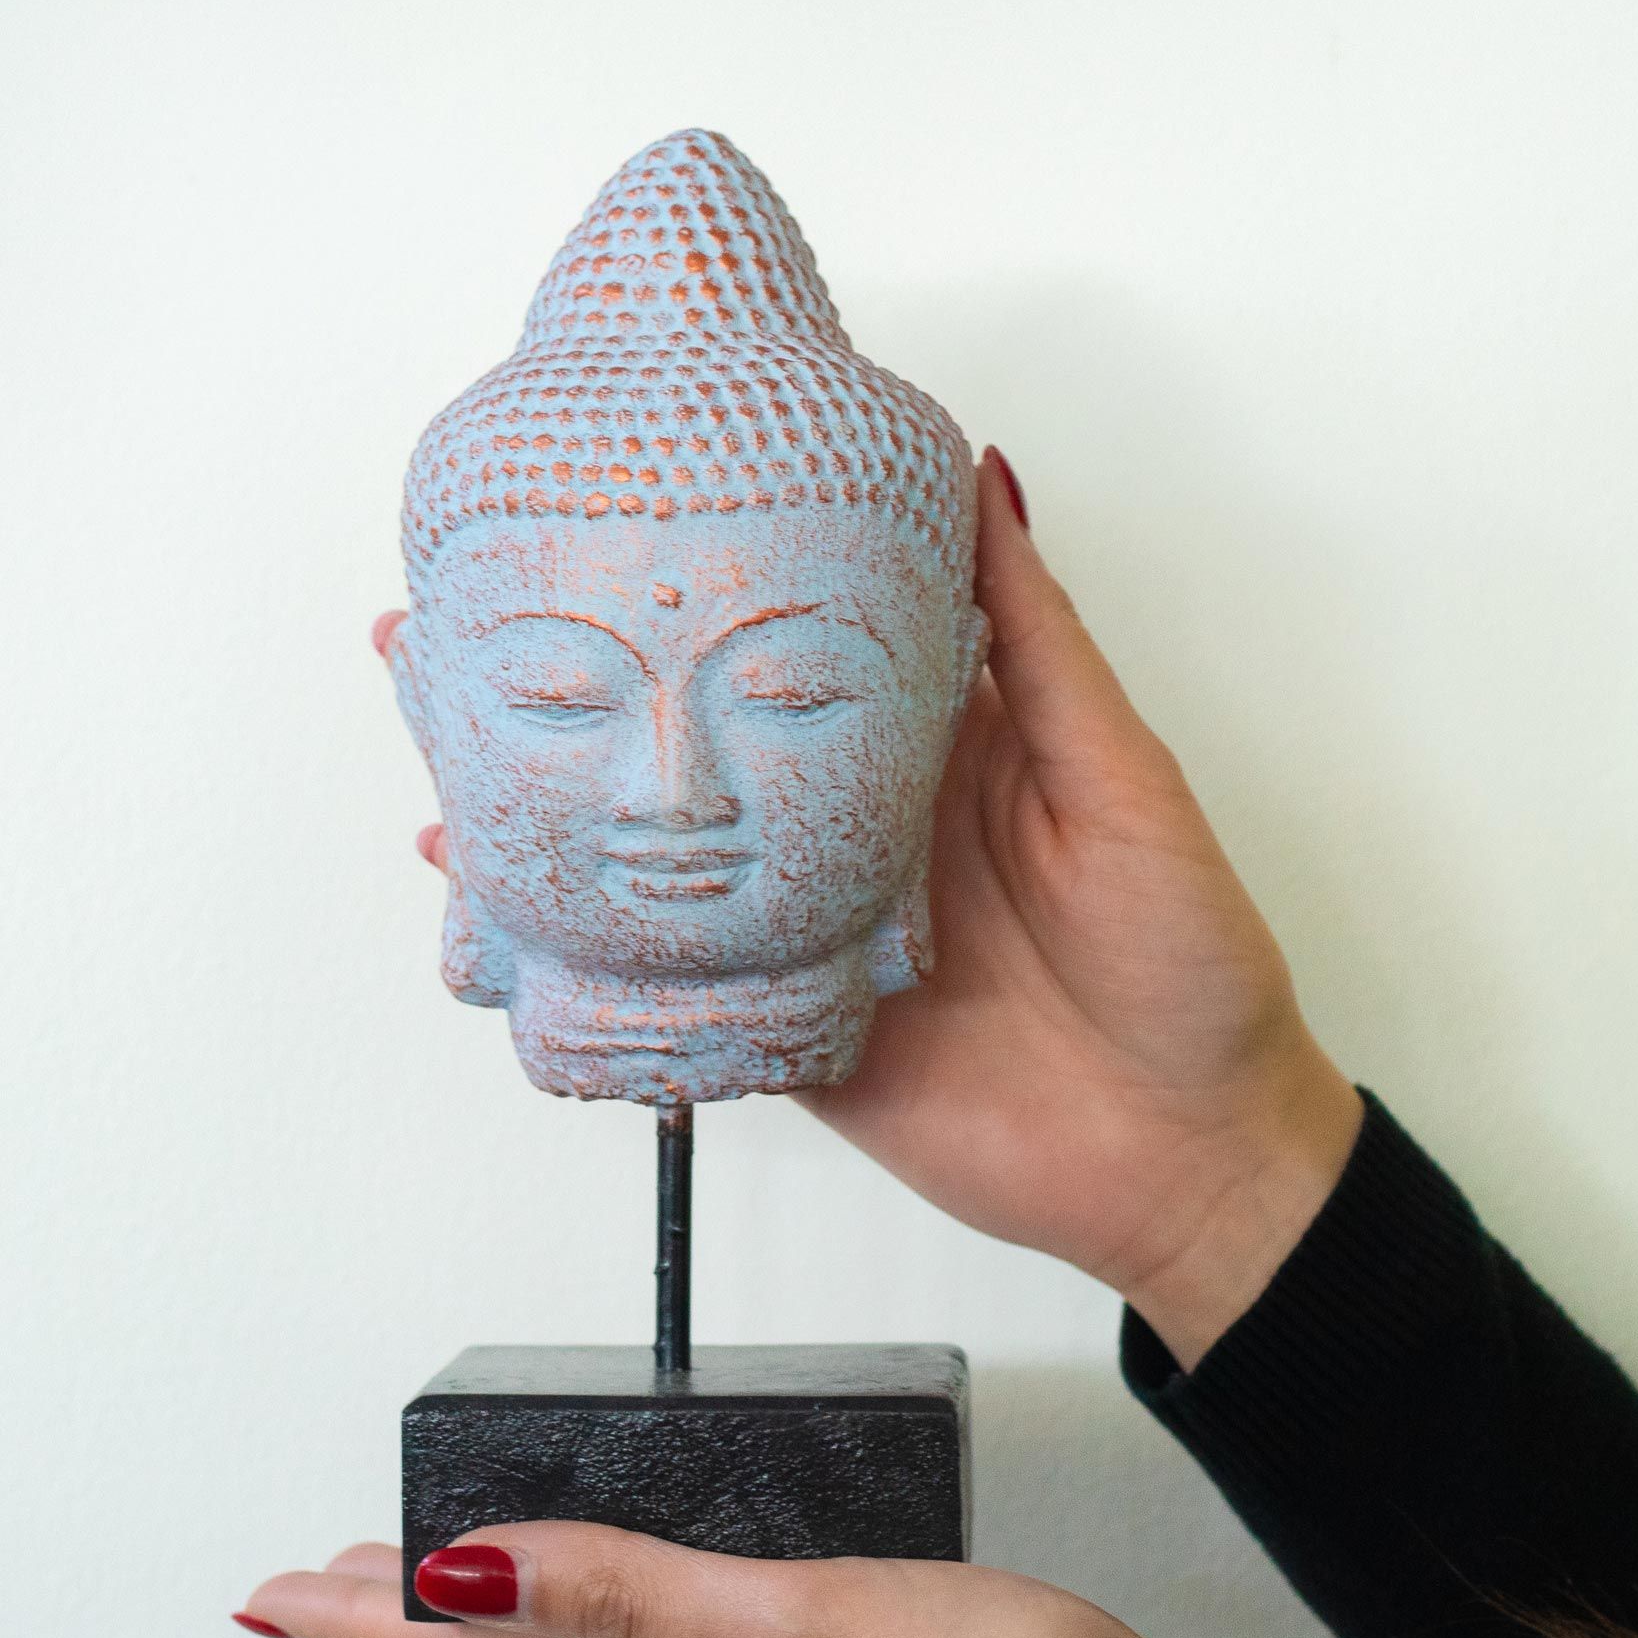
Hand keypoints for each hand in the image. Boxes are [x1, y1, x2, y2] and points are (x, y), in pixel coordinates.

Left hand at [241, 1523, 1311, 1637]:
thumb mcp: (787, 1631)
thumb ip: (629, 1595)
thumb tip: (464, 1571)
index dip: (365, 1619)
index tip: (275, 1593)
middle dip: (406, 1617)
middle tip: (328, 1582)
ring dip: (498, 1609)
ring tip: (445, 1575)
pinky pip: (672, 1635)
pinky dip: (612, 1600)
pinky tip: (633, 1584)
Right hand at [372, 451, 1361, 1368]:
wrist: (1184, 1156)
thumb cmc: (1186, 964)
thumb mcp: (1123, 778)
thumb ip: (1036, 645)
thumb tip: (985, 481)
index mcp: (936, 748)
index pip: (793, 641)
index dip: (708, 586)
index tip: (611, 522)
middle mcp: (860, 829)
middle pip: (703, 750)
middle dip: (591, 696)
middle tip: (452, 643)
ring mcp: (815, 930)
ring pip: (671, 865)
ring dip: (565, 824)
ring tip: (450, 771)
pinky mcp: (795, 1026)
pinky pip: (686, 983)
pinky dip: (604, 960)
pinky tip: (520, 924)